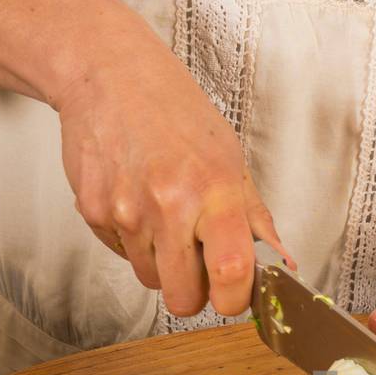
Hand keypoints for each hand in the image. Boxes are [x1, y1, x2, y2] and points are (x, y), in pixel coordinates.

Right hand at [52, 36, 292, 316]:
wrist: (110, 75)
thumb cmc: (174, 112)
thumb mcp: (230, 157)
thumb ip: (255, 216)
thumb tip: (282, 262)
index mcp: (215, 190)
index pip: (231, 272)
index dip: (234, 299)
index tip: (234, 296)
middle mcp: (169, 204)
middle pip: (183, 298)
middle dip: (194, 291)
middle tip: (198, 263)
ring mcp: (126, 211)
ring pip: (150, 279)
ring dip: (162, 262)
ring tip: (164, 217)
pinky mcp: (93, 212)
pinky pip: (121, 255)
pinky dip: (133, 240)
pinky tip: (137, 201)